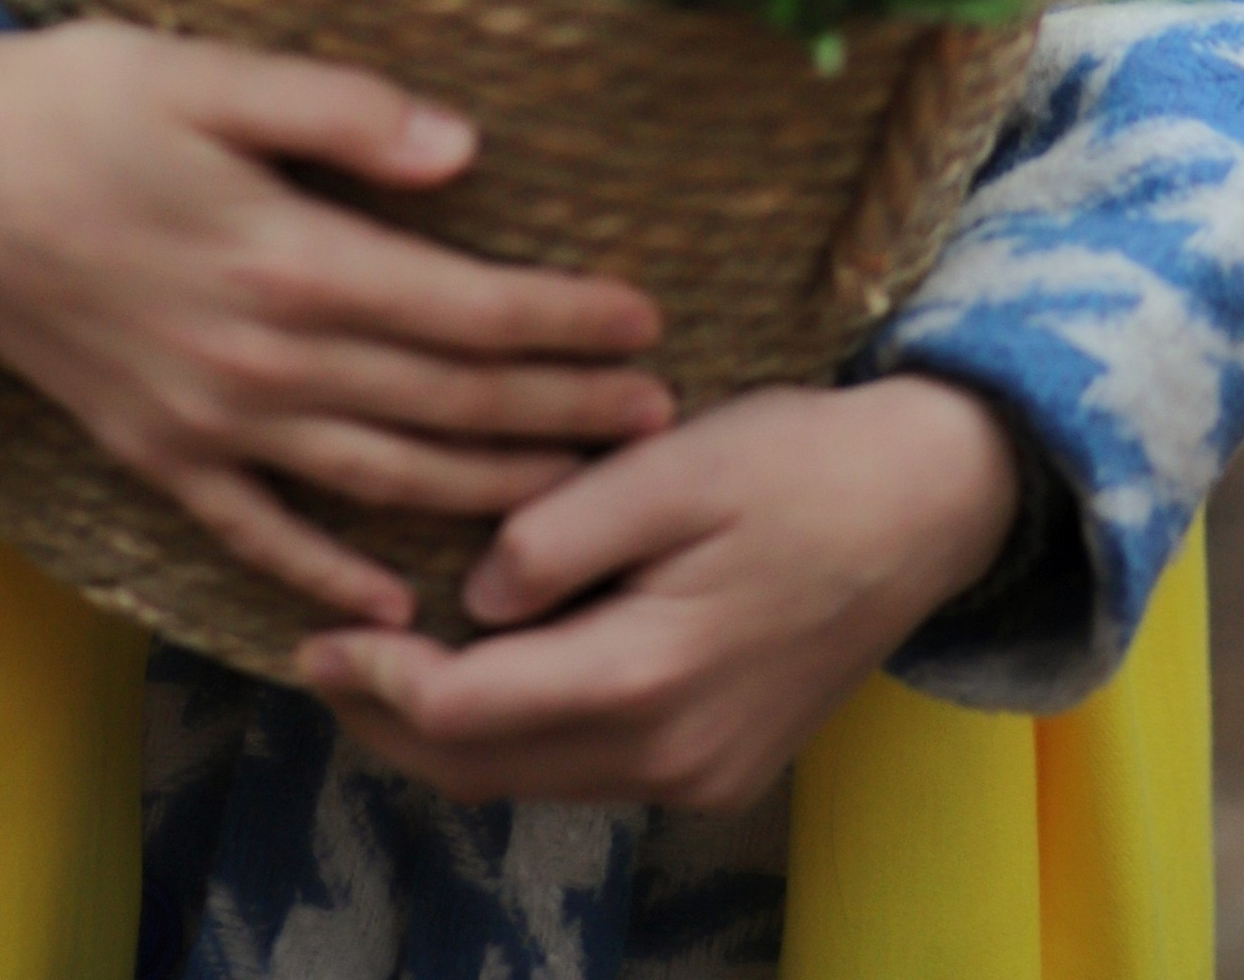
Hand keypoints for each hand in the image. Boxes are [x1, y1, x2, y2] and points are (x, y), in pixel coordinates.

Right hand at [0, 22, 672, 625]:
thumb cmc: (74, 99)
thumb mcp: (205, 71)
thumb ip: (339, 112)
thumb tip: (466, 149)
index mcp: (282, 258)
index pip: (460, 308)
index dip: (560, 321)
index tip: (645, 324)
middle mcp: (254, 362)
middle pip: (439, 401)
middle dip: (557, 414)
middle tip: (657, 421)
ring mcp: (201, 425)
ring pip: (375, 477)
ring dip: (484, 490)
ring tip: (580, 499)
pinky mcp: (153, 456)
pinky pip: (258, 535)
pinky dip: (330, 577)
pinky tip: (394, 614)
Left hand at [296, 376, 1018, 809]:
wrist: (931, 503)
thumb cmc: (800, 460)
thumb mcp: (676, 461)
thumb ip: (563, 531)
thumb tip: (473, 597)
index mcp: (651, 674)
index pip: (467, 712)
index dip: (376, 678)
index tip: (312, 629)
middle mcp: (672, 753)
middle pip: (486, 771)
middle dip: (387, 722)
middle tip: (321, 656)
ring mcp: (702, 773)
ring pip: (532, 782)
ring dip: (448, 736)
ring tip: (382, 663)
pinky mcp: (721, 768)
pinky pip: (587, 770)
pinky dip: (518, 735)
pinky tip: (488, 671)